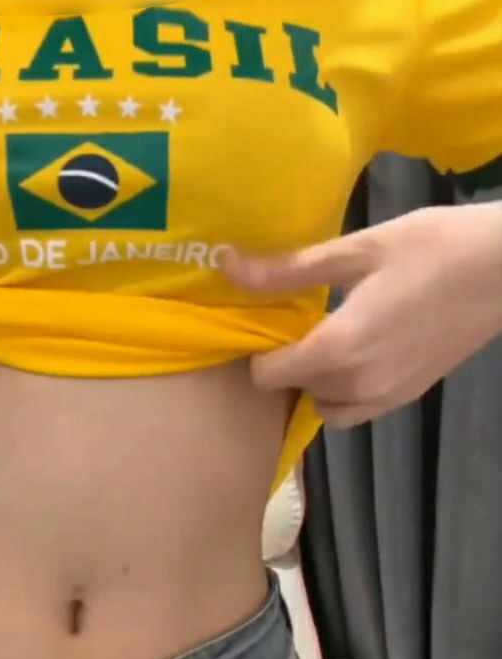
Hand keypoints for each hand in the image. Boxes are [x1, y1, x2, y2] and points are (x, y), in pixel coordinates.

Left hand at [222, 202, 501, 426]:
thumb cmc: (433, 248)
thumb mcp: (357, 250)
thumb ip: (288, 269)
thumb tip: (226, 264)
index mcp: (337, 350)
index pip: (266, 376)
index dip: (258, 350)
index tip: (268, 321)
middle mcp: (357, 386)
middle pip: (294, 391)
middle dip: (288, 363)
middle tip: (300, 322)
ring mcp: (386, 398)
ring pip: (326, 408)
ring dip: (316, 382)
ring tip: (329, 339)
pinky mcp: (408, 397)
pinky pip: (357, 410)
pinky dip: (345, 392)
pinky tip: (360, 351)